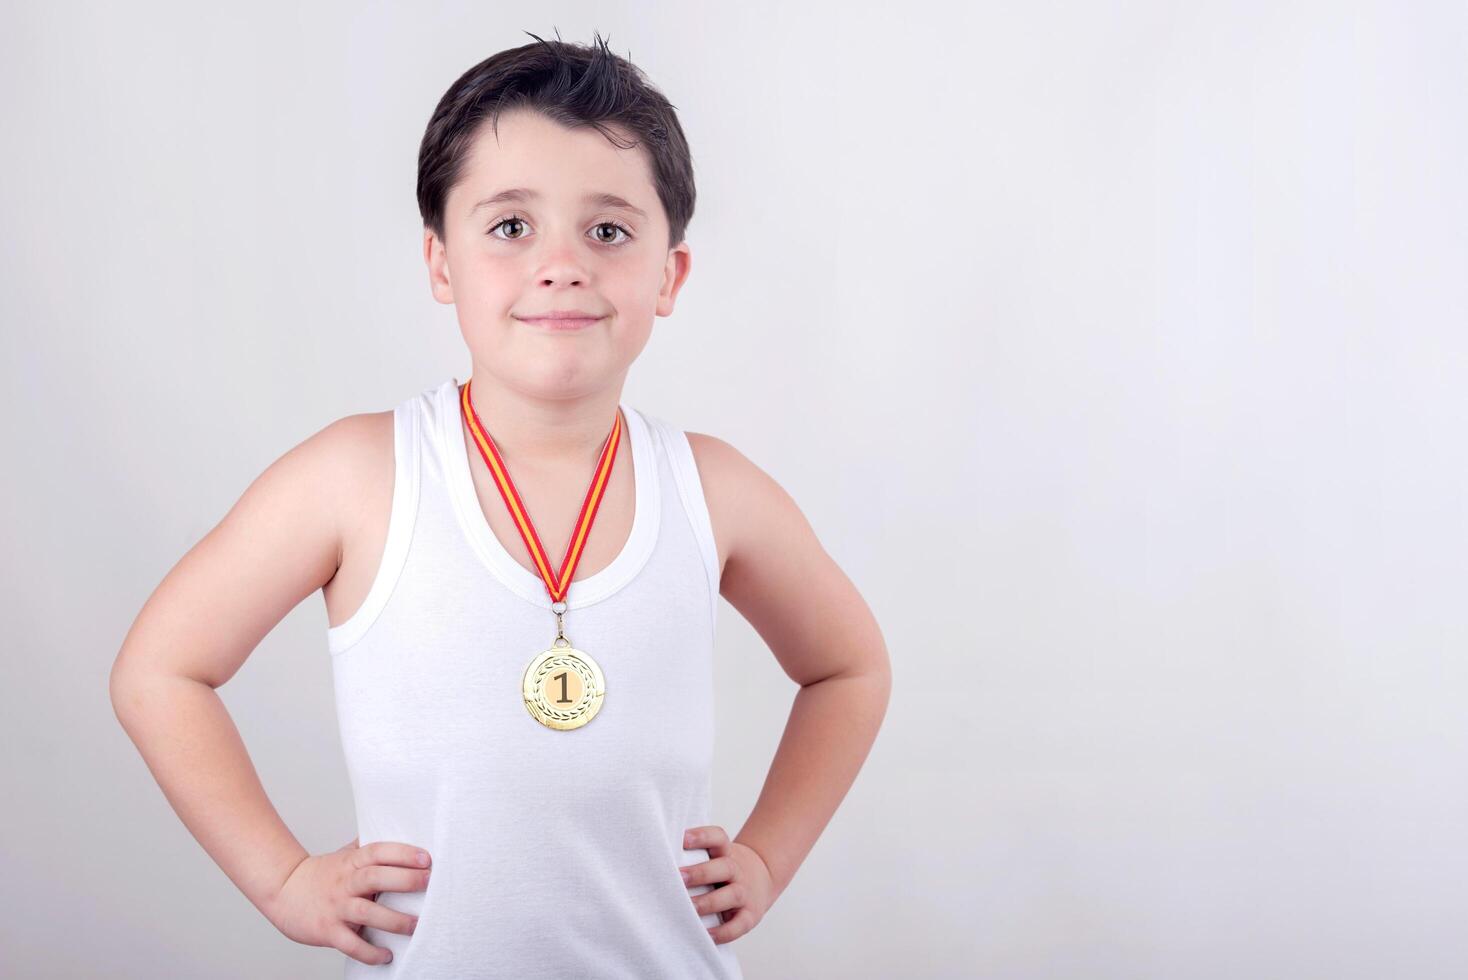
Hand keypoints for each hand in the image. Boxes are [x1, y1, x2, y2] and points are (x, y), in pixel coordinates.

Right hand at [265, 835, 431, 965]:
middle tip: (429, 882)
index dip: (402, 853)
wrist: (283, 891)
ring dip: (394, 920)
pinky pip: (350, 944)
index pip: (378, 852)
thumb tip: (400, 829)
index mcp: (351, 862)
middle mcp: (345, 883)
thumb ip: (369, 847)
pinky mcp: (328, 930)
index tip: (426, 858)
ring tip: (416, 925)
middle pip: (375, 878)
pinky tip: (386, 956)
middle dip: (405, 880)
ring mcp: (336, 907)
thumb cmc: (322, 873)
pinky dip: (369, 952)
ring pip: (367, 912)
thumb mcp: (345, 854)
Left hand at [681, 825, 775, 944]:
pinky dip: (724, 931)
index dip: (702, 836)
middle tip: (679, 878)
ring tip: (689, 908)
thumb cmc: (722, 870)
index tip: (682, 839)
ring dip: (709, 901)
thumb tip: (654, 860)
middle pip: (724, 866)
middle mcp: (737, 870)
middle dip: (701, 873)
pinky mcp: (750, 915)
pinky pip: (739, 924)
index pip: (718, 838)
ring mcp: (745, 893)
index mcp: (725, 852)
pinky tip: (707, 934)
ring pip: (732, 894)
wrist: (761, 879)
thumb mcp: (715, 855)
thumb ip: (692, 857)